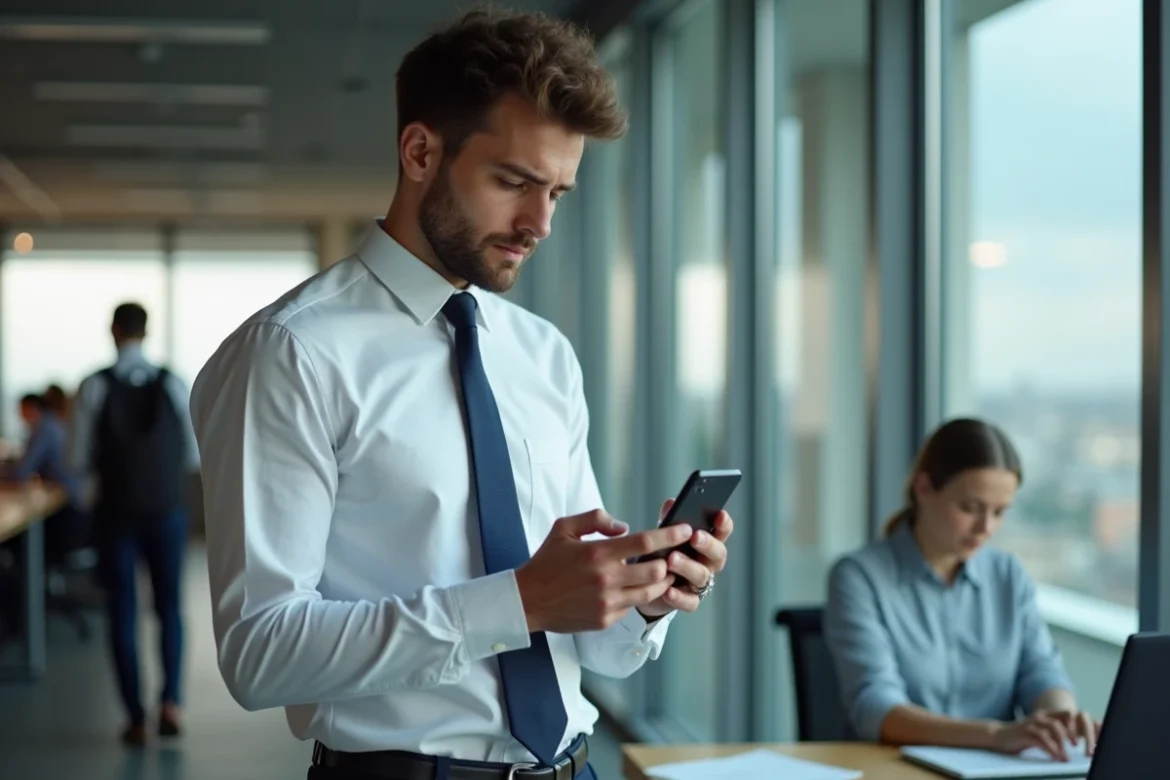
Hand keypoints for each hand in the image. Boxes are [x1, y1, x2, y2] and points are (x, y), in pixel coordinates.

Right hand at [514, 509, 691, 633]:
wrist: (527, 600)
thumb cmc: (546, 561)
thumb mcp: (564, 528)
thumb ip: (596, 520)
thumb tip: (625, 528)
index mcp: (598, 553)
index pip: (645, 543)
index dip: (670, 535)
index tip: (685, 529)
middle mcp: (606, 579)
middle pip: (656, 571)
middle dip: (669, 562)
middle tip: (673, 555)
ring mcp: (607, 603)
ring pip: (650, 593)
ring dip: (660, 582)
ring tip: (662, 573)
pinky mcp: (605, 620)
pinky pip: (631, 606)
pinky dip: (636, 596)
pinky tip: (633, 588)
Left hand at [637, 498, 733, 618]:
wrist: (647, 584)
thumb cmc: (662, 553)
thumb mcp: (665, 535)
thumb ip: (670, 520)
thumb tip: (671, 503)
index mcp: (707, 543)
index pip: (723, 532)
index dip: (724, 524)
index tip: (720, 515)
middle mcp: (709, 563)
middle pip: (718, 554)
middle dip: (707, 544)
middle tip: (694, 537)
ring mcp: (700, 583)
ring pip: (702, 575)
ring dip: (688, 566)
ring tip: (671, 559)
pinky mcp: (689, 601)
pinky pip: (689, 601)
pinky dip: (679, 596)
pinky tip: (668, 590)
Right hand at [990, 709, 1099, 760]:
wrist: (999, 736)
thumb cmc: (1024, 736)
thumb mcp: (1043, 733)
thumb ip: (1057, 734)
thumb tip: (1078, 742)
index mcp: (1047, 714)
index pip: (1068, 714)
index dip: (1079, 724)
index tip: (1086, 740)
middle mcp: (1041, 716)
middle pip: (1063, 719)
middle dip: (1074, 734)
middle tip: (1081, 748)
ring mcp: (1032, 722)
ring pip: (1053, 728)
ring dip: (1062, 743)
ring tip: (1067, 757)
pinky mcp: (1024, 732)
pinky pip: (1040, 738)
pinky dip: (1050, 748)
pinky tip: (1055, 757)